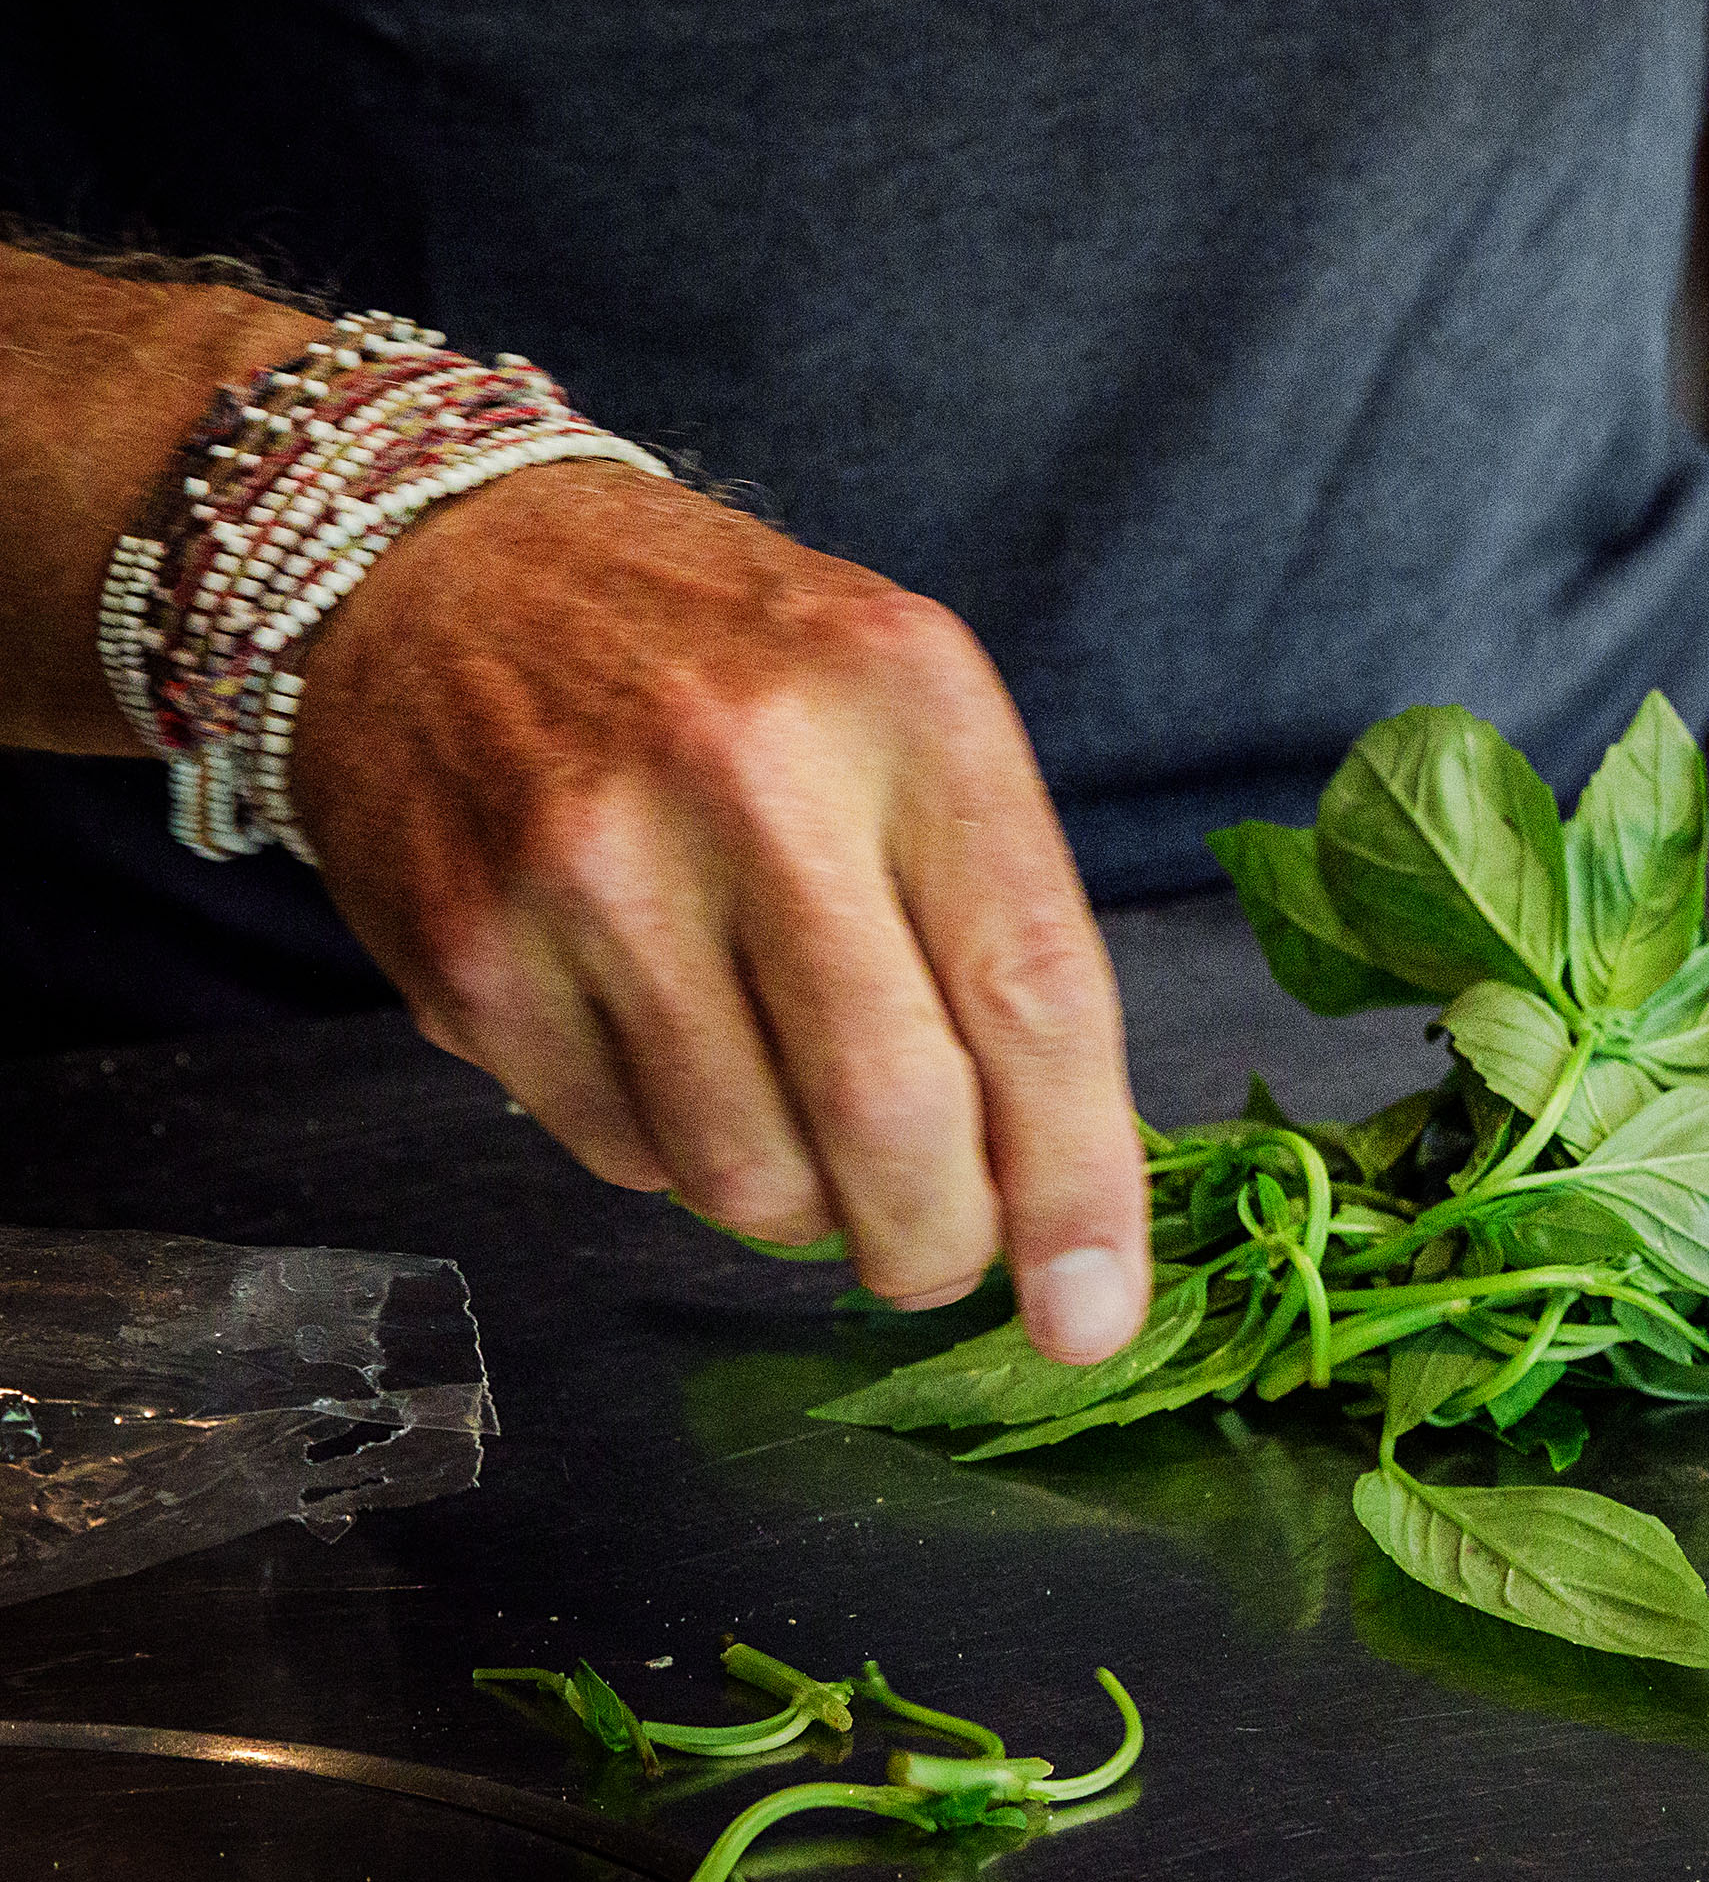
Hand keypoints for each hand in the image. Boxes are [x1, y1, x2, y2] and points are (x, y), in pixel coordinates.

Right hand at [293, 460, 1151, 1360]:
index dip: (1078, 1183)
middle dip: (938, 1245)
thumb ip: (993, 919)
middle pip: (895, 1115)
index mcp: (907, 701)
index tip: (1094, 1313)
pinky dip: (674, 1157)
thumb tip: (1064, 1184)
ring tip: (802, 1131)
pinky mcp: (469, 952)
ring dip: (803, 1212)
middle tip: (941, 1258)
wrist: (442, 568)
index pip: (1034, 991)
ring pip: (748, 1175)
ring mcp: (592, 865)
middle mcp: (751, 773)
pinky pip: (619, 1157)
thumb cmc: (727, 663)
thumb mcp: (906, 712)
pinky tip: (671, 1053)